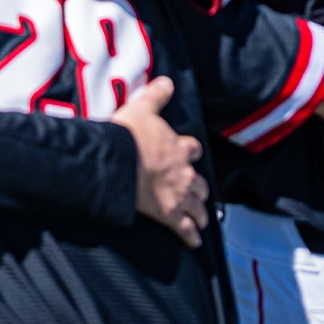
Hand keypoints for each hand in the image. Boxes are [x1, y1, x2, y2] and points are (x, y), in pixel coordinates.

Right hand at [112, 76, 207, 247]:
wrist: (120, 163)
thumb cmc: (129, 136)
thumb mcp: (141, 109)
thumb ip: (155, 96)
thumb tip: (167, 81)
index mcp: (178, 148)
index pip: (192, 149)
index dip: (190, 152)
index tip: (189, 153)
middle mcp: (184, 173)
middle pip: (199, 182)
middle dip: (199, 188)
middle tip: (198, 193)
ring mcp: (178, 195)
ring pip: (197, 207)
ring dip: (200, 213)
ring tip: (202, 219)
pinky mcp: (169, 214)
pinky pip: (184, 229)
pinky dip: (191, 236)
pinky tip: (195, 243)